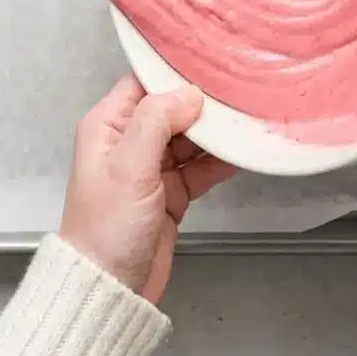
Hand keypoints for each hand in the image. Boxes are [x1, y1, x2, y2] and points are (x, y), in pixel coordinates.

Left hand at [59, 76, 236, 303]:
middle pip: (171, 108)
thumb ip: (157, 121)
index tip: (212, 65)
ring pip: (189, 138)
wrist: (110, 290)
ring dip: (216, 133)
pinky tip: (244, 153)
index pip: (143, 82)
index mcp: (107, 126)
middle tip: (241, 91)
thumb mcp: (128, 166)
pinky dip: (219, 162)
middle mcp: (128, 141)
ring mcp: (151, 170)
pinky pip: (199, 169)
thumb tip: (190, 93)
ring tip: (249, 119)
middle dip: (203, 102)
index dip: (175, 73)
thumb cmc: (109, 225)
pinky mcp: (171, 195)